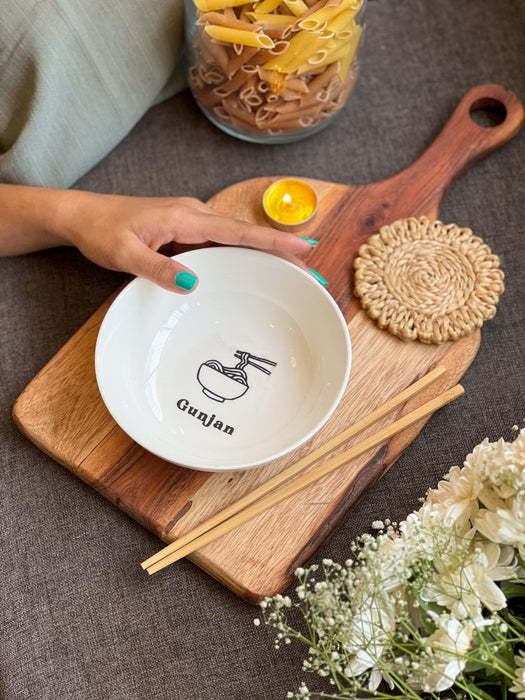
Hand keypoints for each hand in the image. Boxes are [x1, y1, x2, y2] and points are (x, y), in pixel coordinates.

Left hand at [54, 190, 315, 292]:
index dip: (273, 241)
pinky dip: (242, 253)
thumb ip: (158, 268)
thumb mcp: (124, 254)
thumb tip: (194, 283)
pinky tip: (253, 266)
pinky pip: (221, 242)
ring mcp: (191, 221)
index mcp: (185, 217)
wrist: (80, 215)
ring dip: (264, 252)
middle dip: (280, 251)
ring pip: (236, 238)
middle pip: (246, 234)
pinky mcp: (186, 229)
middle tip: (309, 273)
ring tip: (292, 272)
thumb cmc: (100, 230)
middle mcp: (194, 215)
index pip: (238, 232)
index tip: (304, 248)